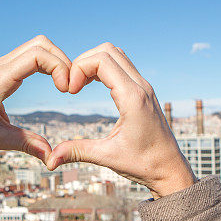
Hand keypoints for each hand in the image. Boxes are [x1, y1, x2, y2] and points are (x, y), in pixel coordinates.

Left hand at [0, 35, 70, 163]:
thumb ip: (26, 144)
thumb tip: (52, 157)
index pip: (35, 56)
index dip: (58, 67)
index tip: (66, 91)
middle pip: (40, 44)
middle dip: (62, 60)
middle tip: (71, 86)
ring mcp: (1, 66)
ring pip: (37, 46)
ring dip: (56, 60)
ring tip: (66, 84)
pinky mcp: (4, 70)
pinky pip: (31, 55)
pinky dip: (48, 63)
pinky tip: (56, 81)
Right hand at [46, 43, 196, 198]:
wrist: (171, 170)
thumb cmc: (145, 164)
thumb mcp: (108, 157)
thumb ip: (77, 152)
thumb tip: (49, 160)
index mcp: (133, 98)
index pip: (102, 59)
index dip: (78, 68)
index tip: (69, 91)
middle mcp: (141, 87)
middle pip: (108, 50)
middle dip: (83, 62)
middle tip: (72, 86)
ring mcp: (144, 87)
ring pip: (116, 55)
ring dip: (94, 63)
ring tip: (79, 85)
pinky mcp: (144, 92)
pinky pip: (122, 66)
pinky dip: (104, 68)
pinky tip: (91, 86)